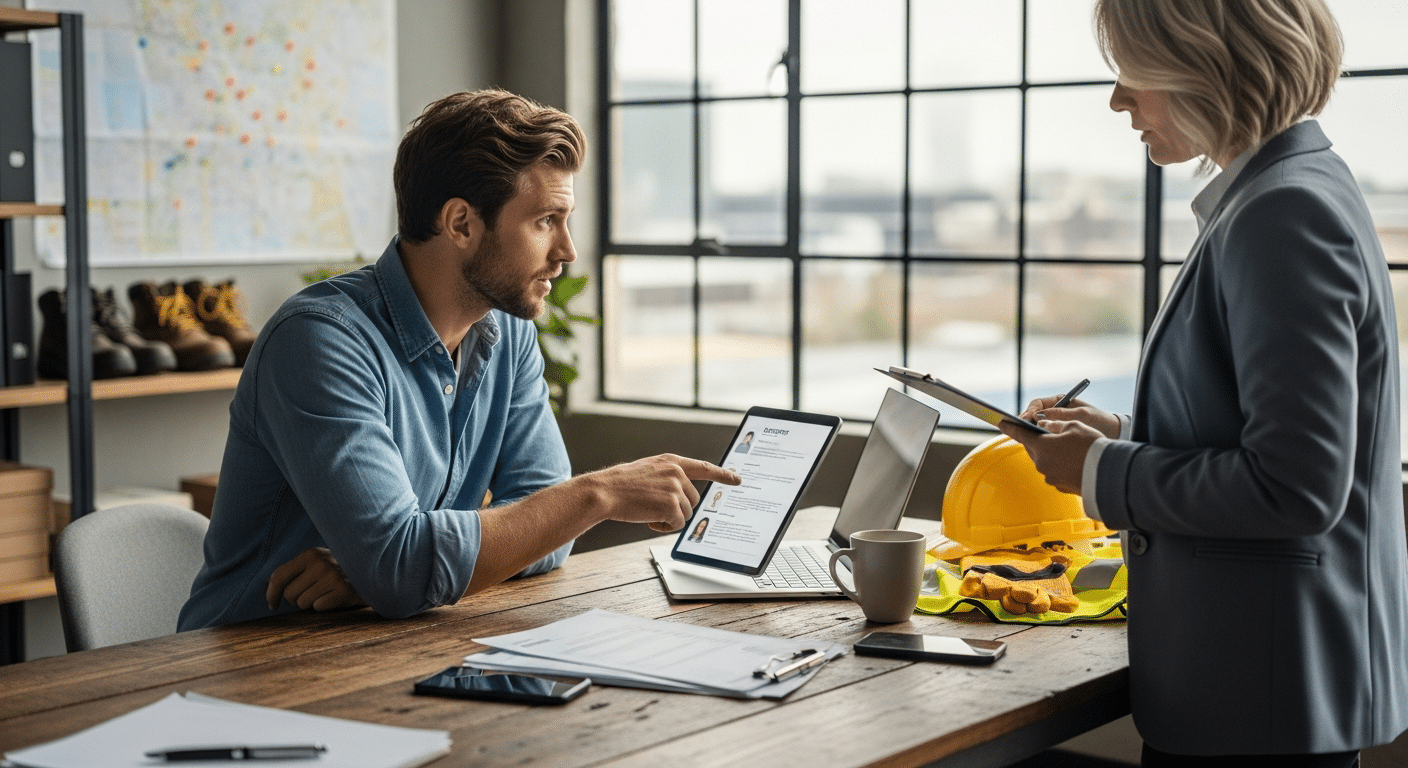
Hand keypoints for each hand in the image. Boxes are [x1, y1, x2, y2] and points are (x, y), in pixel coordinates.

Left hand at [266, 547, 365, 611]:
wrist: (375, 572)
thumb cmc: (341, 570)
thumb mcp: (318, 563)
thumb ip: (294, 571)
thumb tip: (267, 583)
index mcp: (311, 554)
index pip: (279, 576)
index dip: (270, 594)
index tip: (271, 605)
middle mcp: (320, 563)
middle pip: (289, 594)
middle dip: (296, 600)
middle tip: (312, 595)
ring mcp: (333, 576)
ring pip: (303, 603)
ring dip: (312, 604)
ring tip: (326, 594)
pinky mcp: (343, 591)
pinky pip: (319, 607)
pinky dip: (325, 607)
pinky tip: (335, 598)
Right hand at [582, 454, 740, 532]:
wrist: (605, 491)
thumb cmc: (621, 485)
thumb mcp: (648, 471)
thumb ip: (667, 477)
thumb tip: (682, 496)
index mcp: (671, 461)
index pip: (704, 467)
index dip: (722, 474)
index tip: (737, 479)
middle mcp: (677, 472)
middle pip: (693, 500)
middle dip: (677, 509)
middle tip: (654, 508)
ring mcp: (676, 487)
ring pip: (686, 514)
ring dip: (669, 518)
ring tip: (647, 511)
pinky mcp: (672, 504)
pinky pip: (677, 524)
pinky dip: (663, 526)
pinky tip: (648, 519)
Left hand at [999, 418, 1103, 494]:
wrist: (1109, 474)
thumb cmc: (1092, 446)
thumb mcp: (1074, 426)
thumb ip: (1056, 425)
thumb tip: (1045, 425)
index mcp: (1041, 447)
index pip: (1020, 435)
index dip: (1010, 428)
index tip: (1002, 423)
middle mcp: (1042, 464)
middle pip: (1033, 449)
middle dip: (1037, 441)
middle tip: (1045, 433)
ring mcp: (1050, 477)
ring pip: (1044, 461)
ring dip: (1050, 454)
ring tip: (1066, 447)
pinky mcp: (1061, 486)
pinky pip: (1055, 472)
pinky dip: (1060, 466)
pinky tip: (1073, 462)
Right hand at [1019, 395, 1120, 438]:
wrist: (1114, 433)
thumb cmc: (1100, 420)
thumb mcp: (1082, 414)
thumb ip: (1062, 414)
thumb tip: (1040, 415)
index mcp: (1059, 402)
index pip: (1037, 404)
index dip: (1030, 410)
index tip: (1028, 418)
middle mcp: (1055, 413)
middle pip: (1033, 417)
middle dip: (1026, 422)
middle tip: (1022, 429)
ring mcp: (1056, 425)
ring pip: (1037, 429)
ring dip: (1031, 432)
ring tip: (1026, 438)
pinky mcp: (1059, 438)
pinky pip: (1045, 439)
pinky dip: (1040, 441)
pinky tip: (1037, 446)